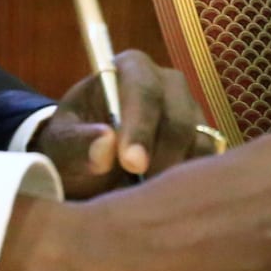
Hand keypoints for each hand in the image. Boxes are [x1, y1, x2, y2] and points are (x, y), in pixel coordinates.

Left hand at [32, 49, 214, 198]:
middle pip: (178, 117)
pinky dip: (194, 182)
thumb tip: (105, 143)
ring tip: (150, 200)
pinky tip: (170, 200)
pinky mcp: (204, 139)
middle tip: (142, 192)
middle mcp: (167, 83)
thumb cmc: (73, 145)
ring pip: (198, 140)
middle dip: (161, 156)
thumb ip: (77, 144)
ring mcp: (190, 110)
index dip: (139, 127)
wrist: (87, 162)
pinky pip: (209, 161)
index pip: (143, 91)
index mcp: (130, 69)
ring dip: (176, 173)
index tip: (131, 164)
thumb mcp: (62, 145)